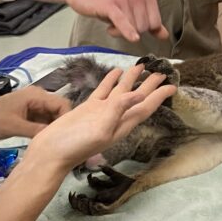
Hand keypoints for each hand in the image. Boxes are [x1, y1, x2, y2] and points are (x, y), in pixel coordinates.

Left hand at [0, 87, 70, 142]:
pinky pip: (43, 120)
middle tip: (64, 141)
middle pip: (59, 109)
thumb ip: (37, 130)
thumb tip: (59, 138)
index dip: (68, 119)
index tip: (68, 136)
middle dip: (62, 124)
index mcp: (36, 95)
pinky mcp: (29, 114)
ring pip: (52, 116)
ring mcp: (33, 105)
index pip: (62, 104)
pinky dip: (45, 129)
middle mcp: (38, 97)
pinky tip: (47, 140)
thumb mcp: (14, 127)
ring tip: (57, 142)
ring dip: (53, 128)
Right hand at [24, 65, 174, 172]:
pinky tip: (115, 72)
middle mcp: (115, 117)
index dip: (159, 96)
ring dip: (131, 80)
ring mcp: (101, 112)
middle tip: (161, 71)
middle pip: (137, 97)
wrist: (48, 154)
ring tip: (141, 66)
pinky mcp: (87, 109)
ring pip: (121, 91)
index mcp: (123, 124)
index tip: (173, 85)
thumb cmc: (75, 145)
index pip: (146, 106)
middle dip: (150, 85)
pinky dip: (111, 81)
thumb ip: (119, 110)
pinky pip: (104, 91)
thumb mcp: (101, 129)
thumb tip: (139, 94)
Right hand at [64, 0, 168, 43]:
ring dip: (119, 31)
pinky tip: (132, 38)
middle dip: (130, 30)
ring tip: (111, 21)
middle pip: (144, 27)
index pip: (155, 23)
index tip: (132, 24)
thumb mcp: (131, 8)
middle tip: (118, 23)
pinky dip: (128, 31)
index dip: (143, 30)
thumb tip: (164, 36)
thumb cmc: (107, 0)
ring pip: (133, 27)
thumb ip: (149, 21)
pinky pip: (123, 21)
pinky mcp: (110, 4)